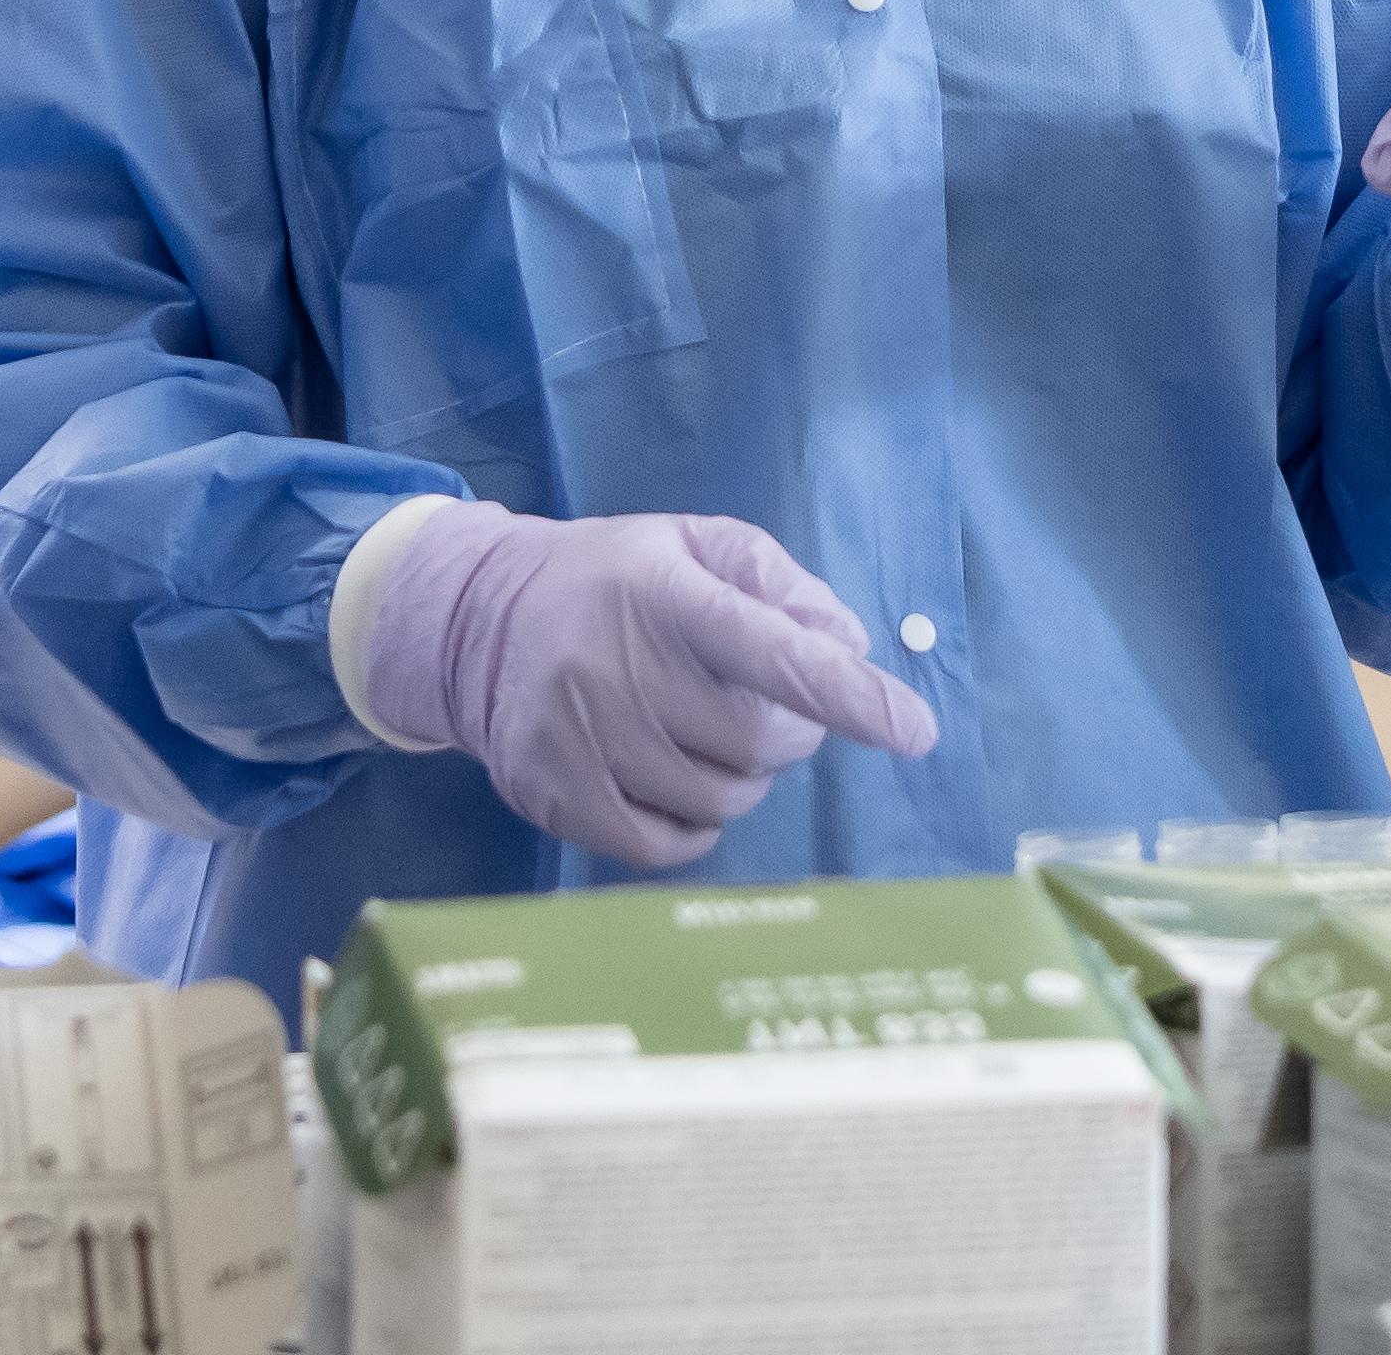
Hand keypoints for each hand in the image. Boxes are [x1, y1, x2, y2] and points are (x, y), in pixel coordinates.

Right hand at [359, 504, 939, 866]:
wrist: (475, 618)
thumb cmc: (613, 578)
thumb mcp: (692, 544)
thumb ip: (778, 584)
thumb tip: (850, 648)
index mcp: (664, 596)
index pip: (772, 653)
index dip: (850, 696)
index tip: (916, 731)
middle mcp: (618, 669)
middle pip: (759, 742)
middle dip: (789, 732)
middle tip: (763, 705)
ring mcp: (582, 739)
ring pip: (720, 799)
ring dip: (740, 777)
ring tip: (703, 733)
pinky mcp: (556, 796)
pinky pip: (666, 845)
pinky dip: (694, 825)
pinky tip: (677, 781)